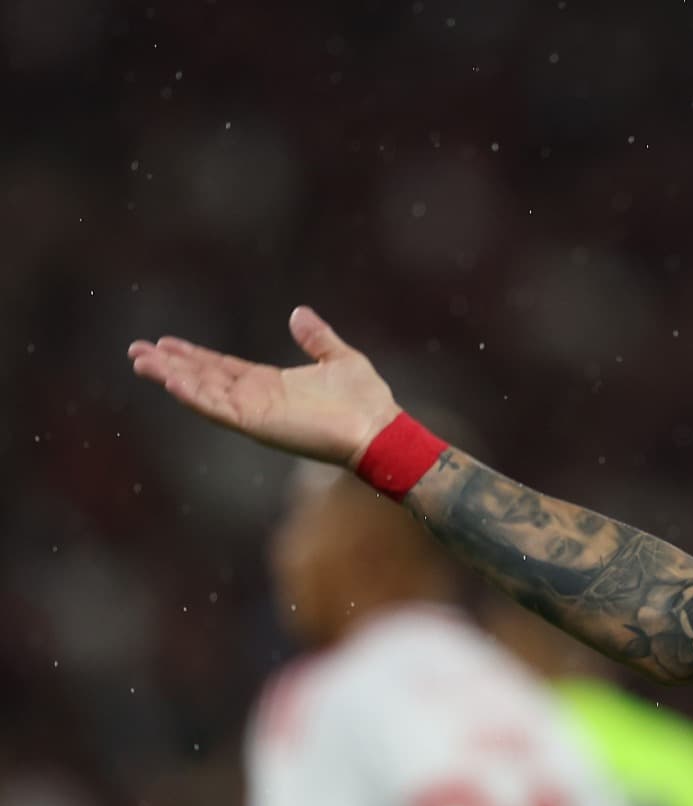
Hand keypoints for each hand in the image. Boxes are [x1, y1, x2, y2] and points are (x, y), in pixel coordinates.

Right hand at [128, 306, 402, 466]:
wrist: (379, 428)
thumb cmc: (366, 400)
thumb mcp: (339, 358)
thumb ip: (316, 338)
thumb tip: (299, 313)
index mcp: (271, 384)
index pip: (222, 367)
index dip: (193, 355)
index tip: (165, 342)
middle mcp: (257, 398)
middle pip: (203, 378)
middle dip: (170, 365)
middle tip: (137, 350)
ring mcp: (255, 412)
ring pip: (203, 392)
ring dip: (172, 377)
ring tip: (140, 362)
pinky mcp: (258, 424)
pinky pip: (219, 409)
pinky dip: (195, 396)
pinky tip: (172, 382)